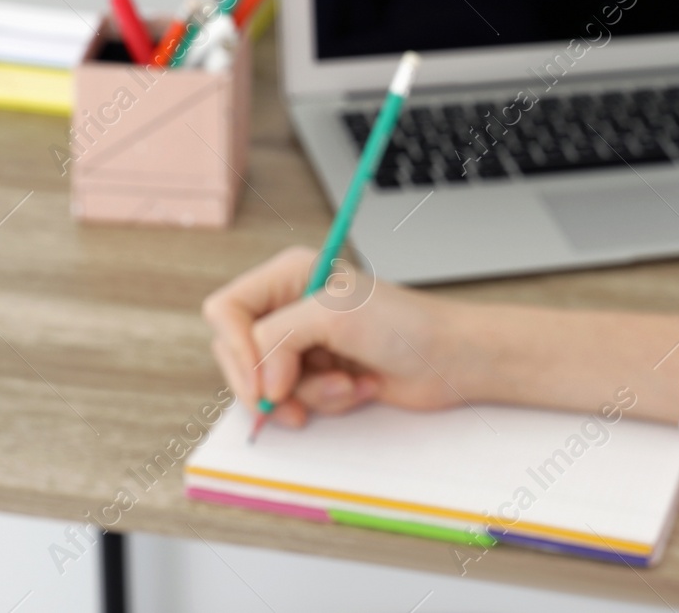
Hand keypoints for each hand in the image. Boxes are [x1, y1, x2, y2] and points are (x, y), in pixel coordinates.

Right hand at [202, 246, 468, 428]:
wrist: (452, 359)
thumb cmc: (405, 325)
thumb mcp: (335, 316)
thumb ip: (280, 339)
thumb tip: (261, 384)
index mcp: (287, 275)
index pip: (226, 311)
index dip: (237, 349)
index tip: (265, 379)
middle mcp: (289, 306)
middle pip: (237, 353)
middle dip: (272, 383)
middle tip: (294, 401)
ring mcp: (303, 343)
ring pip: (266, 384)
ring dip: (308, 394)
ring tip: (348, 385)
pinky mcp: (319, 375)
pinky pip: (294, 400)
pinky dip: (325, 402)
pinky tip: (359, 389)